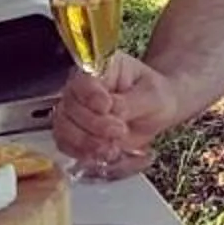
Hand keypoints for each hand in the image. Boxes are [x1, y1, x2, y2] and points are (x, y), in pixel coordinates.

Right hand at [51, 52, 179, 179]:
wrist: (159, 111)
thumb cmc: (156, 95)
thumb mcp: (151, 95)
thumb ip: (129, 103)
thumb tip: (111, 112)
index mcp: (100, 69)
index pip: (82, 81)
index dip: (90, 96)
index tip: (107, 107)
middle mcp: (81, 89)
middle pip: (69, 107)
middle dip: (93, 124)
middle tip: (119, 131)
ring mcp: (75, 112)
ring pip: (63, 128)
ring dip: (85, 142)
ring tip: (112, 147)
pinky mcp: (75, 133)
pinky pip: (65, 145)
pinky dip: (81, 153)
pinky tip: (102, 155)